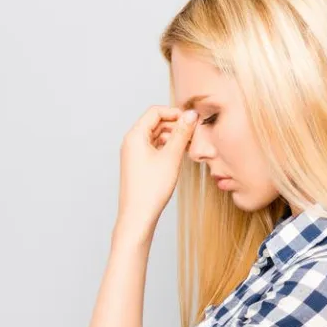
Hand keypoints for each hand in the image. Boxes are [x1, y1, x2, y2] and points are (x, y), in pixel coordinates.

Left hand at [116, 106, 197, 237]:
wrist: (138, 215)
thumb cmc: (151, 188)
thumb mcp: (171, 157)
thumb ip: (182, 133)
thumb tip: (191, 114)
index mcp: (135, 135)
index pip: (155, 112)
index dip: (175, 113)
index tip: (192, 120)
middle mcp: (132, 141)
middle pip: (156, 122)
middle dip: (176, 125)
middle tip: (195, 134)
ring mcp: (134, 153)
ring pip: (156, 136)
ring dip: (174, 137)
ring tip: (190, 145)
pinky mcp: (139, 163)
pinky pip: (155, 147)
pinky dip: (168, 147)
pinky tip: (181, 155)